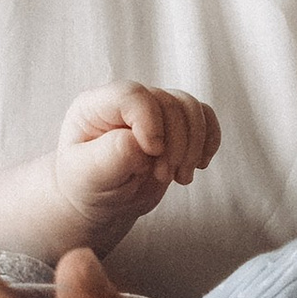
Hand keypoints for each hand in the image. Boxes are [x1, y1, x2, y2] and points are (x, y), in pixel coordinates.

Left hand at [49, 83, 219, 248]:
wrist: (101, 202)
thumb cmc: (87, 186)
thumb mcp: (89, 176)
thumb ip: (113, 155)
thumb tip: (142, 142)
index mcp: (95, 107)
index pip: (131, 95)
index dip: (149, 122)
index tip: (152, 154)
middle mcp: (126, 103)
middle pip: (167, 102)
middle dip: (175, 144)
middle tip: (164, 176)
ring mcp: (153, 112)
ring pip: (189, 108)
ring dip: (194, 145)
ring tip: (181, 177)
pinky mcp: (175, 126)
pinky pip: (204, 118)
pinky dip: (209, 140)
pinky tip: (199, 164)